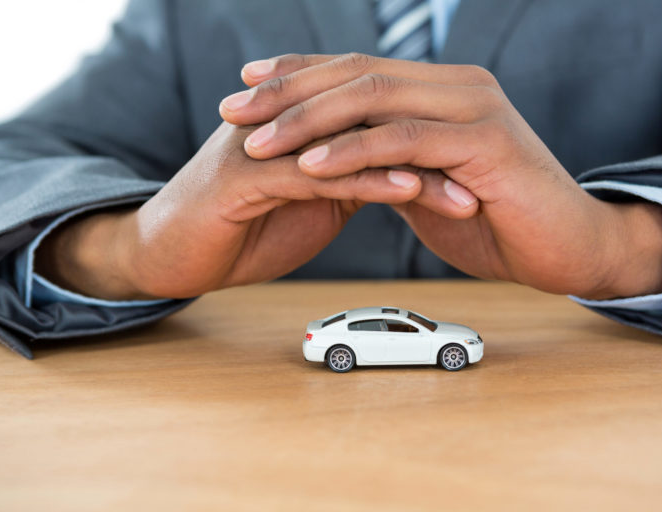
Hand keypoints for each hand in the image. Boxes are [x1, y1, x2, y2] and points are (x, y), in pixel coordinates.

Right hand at [36, 122, 477, 299]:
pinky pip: (317, 174)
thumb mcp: (307, 201)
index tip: (483, 166)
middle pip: (374, 120)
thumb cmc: (240, 229)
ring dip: (414, 164)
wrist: (170, 253)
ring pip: (353, 143)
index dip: (431, 138)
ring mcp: (265, 144)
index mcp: (302, 125)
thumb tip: (398, 175)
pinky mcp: (245, 176)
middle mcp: (286, 123)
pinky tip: (408, 190)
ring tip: (466, 185)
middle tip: (490, 169)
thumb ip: (348, 179)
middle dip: (435, 145)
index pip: (378, 119)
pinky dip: (367, 181)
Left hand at [219, 53, 661, 298]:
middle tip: (232, 109)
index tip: (246, 87)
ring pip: (375, 96)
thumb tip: (343, 159)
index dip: (299, 74)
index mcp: (442, 89)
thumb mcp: (428, 186)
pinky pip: (405, 139)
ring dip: (309, 118)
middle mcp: (457, 85)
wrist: (567, 248)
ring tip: (256, 140)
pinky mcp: (485, 142)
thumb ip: (390, 164)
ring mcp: (473, 107)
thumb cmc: (498, 221)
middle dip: (287, 90)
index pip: (357, 68)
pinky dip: (355, 150)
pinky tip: (313, 164)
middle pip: (357, 72)